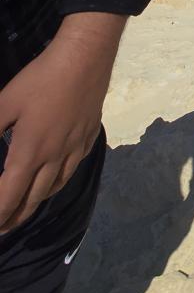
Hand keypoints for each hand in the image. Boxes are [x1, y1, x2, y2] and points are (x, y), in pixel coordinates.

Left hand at [0, 13, 120, 231]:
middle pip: (32, 199)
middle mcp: (54, 158)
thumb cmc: (40, 80)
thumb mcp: (4, 104)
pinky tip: (51, 183)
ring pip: (53, 188)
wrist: (85, 61)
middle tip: (1, 231)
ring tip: (22, 212)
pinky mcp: (86, 140)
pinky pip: (69, 172)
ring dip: (34, 205)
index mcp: (30, 152)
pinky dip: (54, 186)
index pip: (9, 195)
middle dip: (14, 218)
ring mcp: (74, 150)